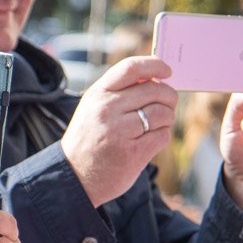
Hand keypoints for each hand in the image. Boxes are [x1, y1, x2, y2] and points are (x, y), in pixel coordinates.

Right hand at [60, 56, 178, 207]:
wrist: (74, 177)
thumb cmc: (89, 139)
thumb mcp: (94, 107)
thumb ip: (118, 91)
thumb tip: (155, 78)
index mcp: (98, 94)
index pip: (131, 68)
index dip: (155, 65)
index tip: (167, 71)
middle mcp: (108, 110)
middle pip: (154, 91)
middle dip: (168, 97)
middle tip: (167, 104)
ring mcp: (120, 132)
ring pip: (163, 113)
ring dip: (167, 118)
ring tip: (157, 124)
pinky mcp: (133, 153)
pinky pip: (163, 135)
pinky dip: (162, 136)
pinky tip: (150, 140)